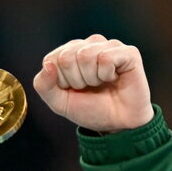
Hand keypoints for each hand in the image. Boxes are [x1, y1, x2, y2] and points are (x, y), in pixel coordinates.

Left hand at [33, 34, 152, 132]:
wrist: (118, 125)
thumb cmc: (90, 109)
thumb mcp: (59, 102)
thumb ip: (44, 85)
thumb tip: (47, 64)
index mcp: (70, 53)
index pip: (52, 59)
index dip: (61, 81)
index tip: (74, 89)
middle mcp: (89, 45)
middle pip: (67, 57)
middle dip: (76, 81)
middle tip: (90, 88)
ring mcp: (109, 46)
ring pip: (85, 55)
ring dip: (91, 78)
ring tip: (102, 84)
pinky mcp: (128, 52)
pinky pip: (105, 58)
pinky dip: (107, 75)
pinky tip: (114, 79)